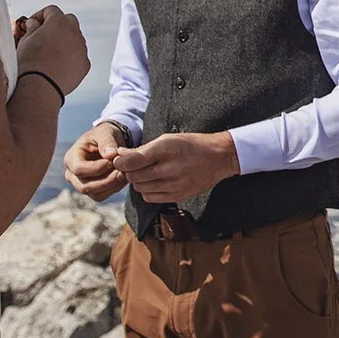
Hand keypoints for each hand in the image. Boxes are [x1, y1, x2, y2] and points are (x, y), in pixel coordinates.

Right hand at [14, 6, 89, 93]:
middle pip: (69, 21)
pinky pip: (79, 55)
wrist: (40, 85)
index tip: (32, 24)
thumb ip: (32, 28)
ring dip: (66, 41)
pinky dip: (71, 57)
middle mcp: (74, 32)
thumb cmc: (30, 62)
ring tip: (50, 52)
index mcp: (59, 22)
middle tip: (44, 35)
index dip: (40, 16)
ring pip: (76, 38)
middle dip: (57, 25)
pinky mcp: (85, 64)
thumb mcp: (25, 40)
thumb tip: (34, 24)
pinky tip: (58, 65)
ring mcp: (82, 48)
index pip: (51, 11)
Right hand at [65, 122, 130, 200]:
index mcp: (71, 158)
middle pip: (85, 186)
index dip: (97, 168)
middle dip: (106, 180)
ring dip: (112, 186)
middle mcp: (72, 174)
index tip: (113, 161)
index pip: (79, 169)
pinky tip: (123, 178)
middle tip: (123, 171)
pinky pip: (102, 195)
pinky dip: (114, 189)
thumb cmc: (104, 135)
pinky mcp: (92, 190)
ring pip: (95, 194)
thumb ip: (107, 142)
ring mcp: (80, 184)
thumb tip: (110, 155)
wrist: (110, 143)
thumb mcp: (105, 133)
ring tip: (125, 173)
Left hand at [111, 132, 239, 202]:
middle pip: (134, 176)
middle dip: (129, 171)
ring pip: (140, 188)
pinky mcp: (177, 196)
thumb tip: (119, 154)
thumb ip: (142, 149)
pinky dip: (147, 190)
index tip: (119, 160)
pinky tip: (154, 181)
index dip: (120, 162)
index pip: (132, 161)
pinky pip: (150, 197)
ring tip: (146, 172)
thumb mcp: (167, 139)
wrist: (219, 158)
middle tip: (133, 165)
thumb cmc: (191, 145)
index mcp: (166, 149)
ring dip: (138, 181)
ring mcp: (174, 185)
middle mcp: (170, 169)